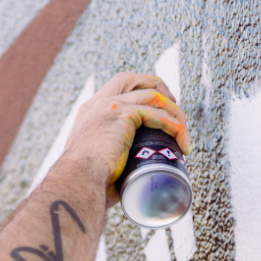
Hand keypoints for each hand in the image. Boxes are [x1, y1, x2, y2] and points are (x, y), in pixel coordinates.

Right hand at [63, 73, 190, 205]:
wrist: (77, 181)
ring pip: (152, 96)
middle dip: (156, 85)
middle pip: (131, 79)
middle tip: (173, 104)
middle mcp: (97, 104)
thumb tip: (131, 171)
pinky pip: (157, 114)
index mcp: (88, 113)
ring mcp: (109, 107)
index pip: (114, 88)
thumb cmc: (85, 181)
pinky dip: (173, 127)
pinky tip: (181, 141)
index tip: (155, 106)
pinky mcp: (122, 114)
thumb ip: (110, 154)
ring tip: (183, 133)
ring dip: (173, 112)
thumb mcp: (94, 159)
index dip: (137, 90)